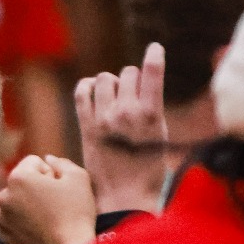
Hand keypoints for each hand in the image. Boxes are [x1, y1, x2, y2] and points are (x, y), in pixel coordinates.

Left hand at [0, 154, 98, 243]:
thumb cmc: (76, 213)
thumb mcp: (79, 179)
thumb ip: (62, 163)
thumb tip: (48, 159)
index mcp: (18, 177)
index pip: (34, 162)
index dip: (50, 172)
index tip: (59, 188)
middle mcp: (3, 193)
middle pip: (23, 179)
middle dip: (38, 186)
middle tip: (55, 203)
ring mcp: (0, 214)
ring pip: (17, 198)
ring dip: (29, 202)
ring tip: (48, 217)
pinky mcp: (2, 232)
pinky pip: (12, 216)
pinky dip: (23, 218)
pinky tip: (39, 227)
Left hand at [75, 42, 167, 213]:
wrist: (125, 196)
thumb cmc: (150, 170)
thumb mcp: (162, 138)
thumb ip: (152, 111)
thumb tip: (144, 88)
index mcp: (152, 115)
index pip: (152, 74)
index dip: (154, 57)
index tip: (155, 48)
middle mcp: (126, 112)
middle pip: (126, 73)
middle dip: (130, 79)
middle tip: (132, 94)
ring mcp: (103, 118)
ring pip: (103, 79)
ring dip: (109, 84)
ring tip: (114, 98)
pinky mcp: (86, 125)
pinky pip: (82, 92)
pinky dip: (87, 88)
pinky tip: (93, 93)